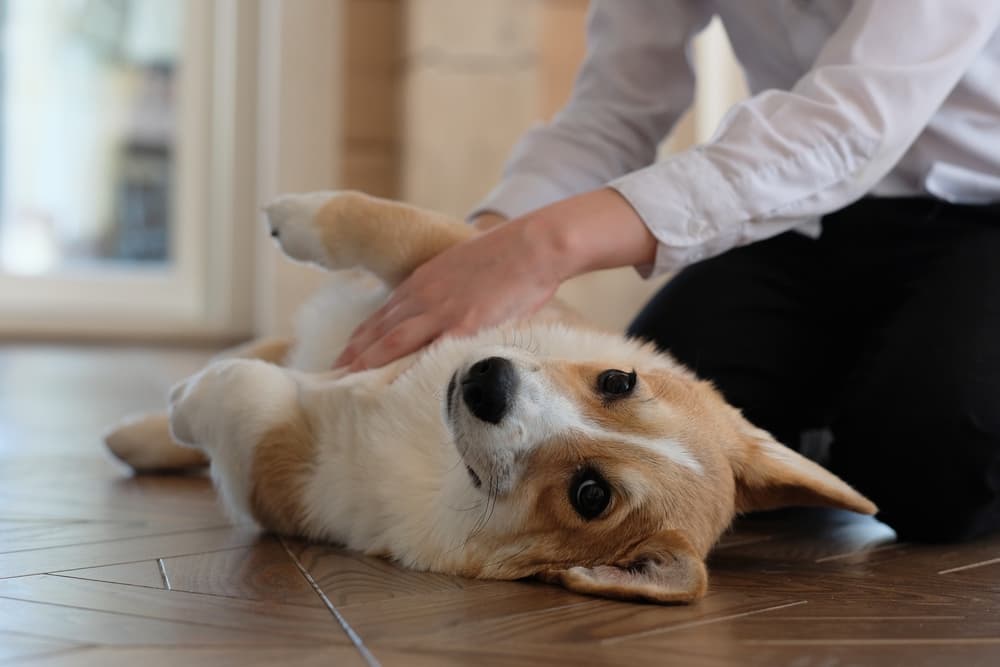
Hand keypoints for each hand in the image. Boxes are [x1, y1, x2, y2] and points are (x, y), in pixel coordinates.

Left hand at [333, 188, 654, 370]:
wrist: (532, 246)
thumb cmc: (508, 259)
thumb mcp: (465, 271)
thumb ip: (449, 291)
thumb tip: (450, 313)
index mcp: (423, 284)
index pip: (381, 317)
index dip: (359, 339)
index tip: (343, 357)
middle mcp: (422, 297)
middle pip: (377, 332)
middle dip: (351, 356)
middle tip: (327, 379)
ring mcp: (440, 311)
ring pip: (390, 342)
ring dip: (364, 365)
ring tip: (343, 386)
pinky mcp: (462, 325)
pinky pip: (426, 352)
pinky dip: (403, 369)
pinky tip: (388, 386)